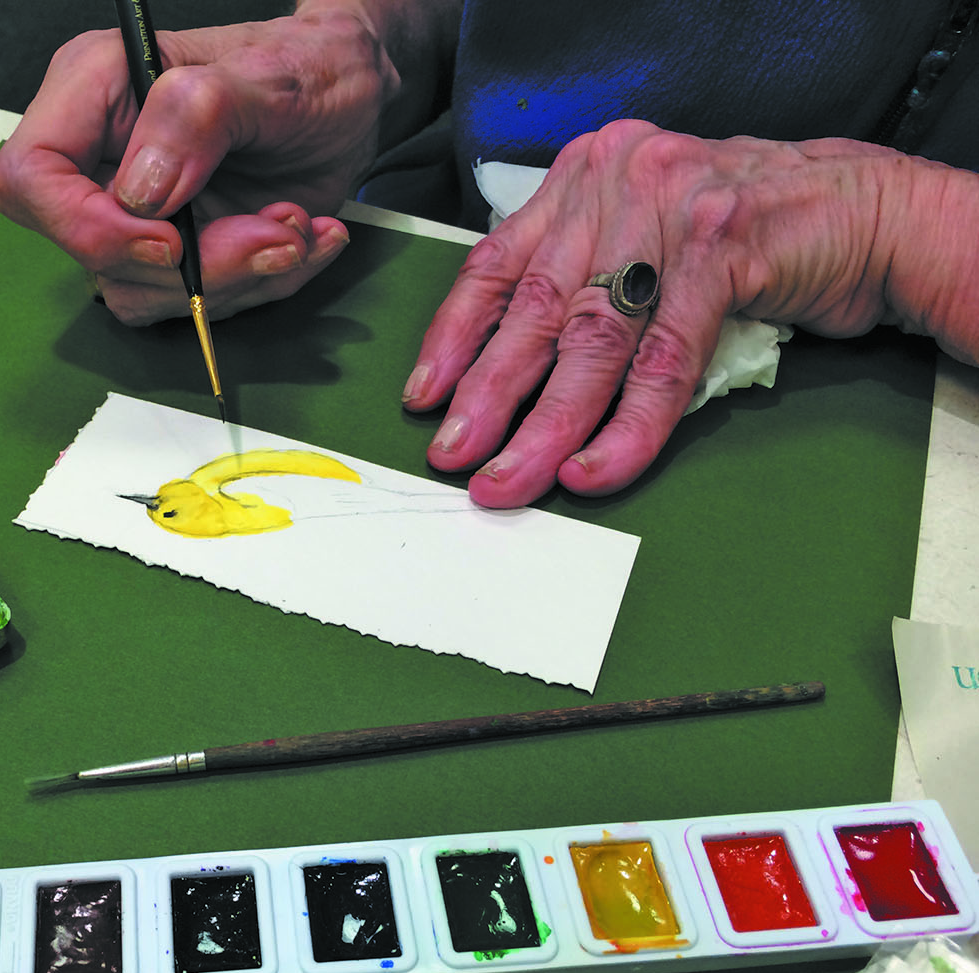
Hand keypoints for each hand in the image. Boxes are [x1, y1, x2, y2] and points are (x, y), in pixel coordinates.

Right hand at [0, 10, 397, 324]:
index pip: (30, 180)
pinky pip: (195, 303)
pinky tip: (303, 237)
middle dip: (192, 267)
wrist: (352, 95)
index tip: (171, 241)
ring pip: (145, 293)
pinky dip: (260, 284)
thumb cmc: (306, 65)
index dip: (87, 227)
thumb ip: (196, 118)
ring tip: (296, 226)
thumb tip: (144, 192)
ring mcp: (139, 213)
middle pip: (92, 255)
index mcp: (94, 90)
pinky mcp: (178, 252)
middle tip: (275, 232)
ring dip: (235, 279)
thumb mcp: (266, 76)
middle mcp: (103, 157)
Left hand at [400, 121, 915, 507]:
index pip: (496, 263)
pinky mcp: (726, 249)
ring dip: (545, 424)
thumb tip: (505, 370)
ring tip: (510, 479)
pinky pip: (664, 360)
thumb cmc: (740, 237)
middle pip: (536, 308)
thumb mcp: (641, 237)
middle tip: (453, 458)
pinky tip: (593, 467)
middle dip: (487, 395)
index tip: (423, 398)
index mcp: (584, 178)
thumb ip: (582, 277)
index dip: (453, 337)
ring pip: (593, 340)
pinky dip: (627, 425)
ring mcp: (671, 208)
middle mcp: (618, 181)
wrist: (863, 211)